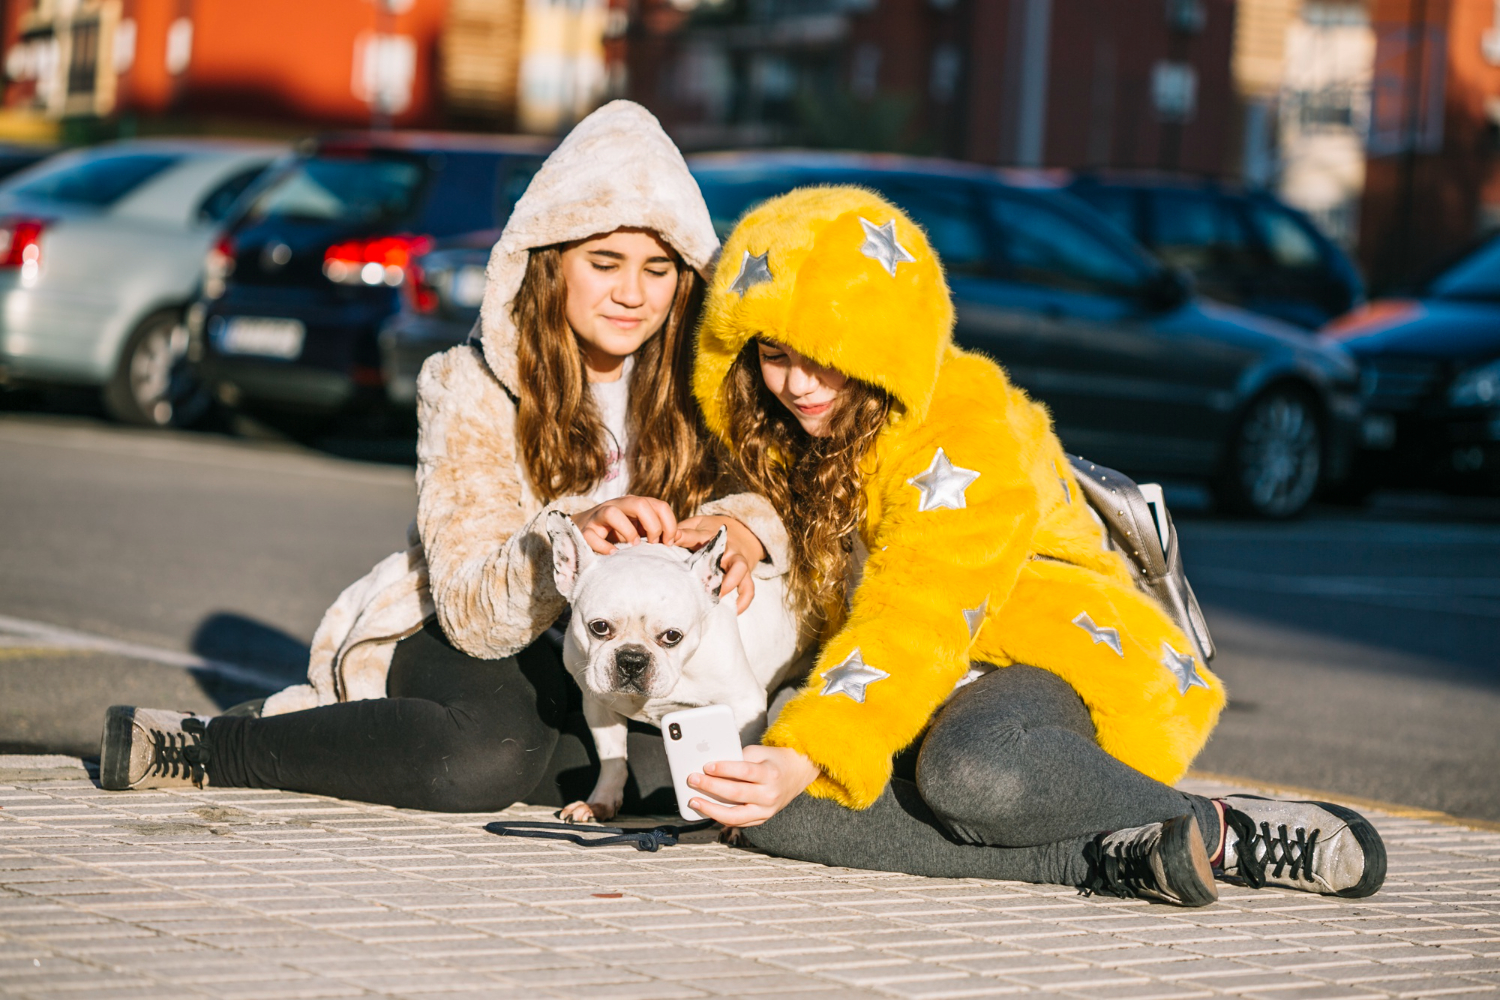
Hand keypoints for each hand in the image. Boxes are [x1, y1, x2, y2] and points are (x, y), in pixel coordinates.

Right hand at [572, 496, 677, 554]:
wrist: (581, 530)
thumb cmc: (617, 532)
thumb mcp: (638, 528)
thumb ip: (657, 531)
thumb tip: (679, 536)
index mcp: (634, 504)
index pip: (659, 505)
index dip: (669, 524)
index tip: (669, 543)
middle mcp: (618, 506)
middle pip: (639, 504)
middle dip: (652, 525)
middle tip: (653, 544)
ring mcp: (599, 516)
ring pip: (612, 513)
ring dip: (627, 531)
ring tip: (633, 546)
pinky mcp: (585, 531)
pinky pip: (591, 535)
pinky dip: (604, 546)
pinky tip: (613, 554)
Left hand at [674, 515, 764, 613]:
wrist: (741, 531)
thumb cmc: (711, 532)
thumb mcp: (696, 526)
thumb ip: (682, 531)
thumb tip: (662, 538)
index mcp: (710, 535)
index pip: (695, 535)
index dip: (682, 537)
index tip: (670, 541)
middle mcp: (726, 548)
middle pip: (724, 552)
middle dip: (712, 566)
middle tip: (700, 582)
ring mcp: (738, 560)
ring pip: (740, 570)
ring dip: (729, 584)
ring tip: (716, 598)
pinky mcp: (746, 573)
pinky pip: (749, 588)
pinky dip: (743, 600)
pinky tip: (734, 611)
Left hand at [685, 745, 818, 826]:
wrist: (796, 774)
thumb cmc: (773, 761)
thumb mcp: (759, 752)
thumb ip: (737, 758)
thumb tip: (710, 767)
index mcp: (770, 774)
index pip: (744, 772)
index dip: (724, 769)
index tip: (706, 766)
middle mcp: (769, 795)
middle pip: (736, 793)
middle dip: (711, 786)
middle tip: (693, 780)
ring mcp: (766, 811)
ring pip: (734, 815)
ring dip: (711, 809)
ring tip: (694, 802)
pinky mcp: (761, 819)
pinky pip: (737, 822)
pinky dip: (720, 817)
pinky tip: (706, 809)